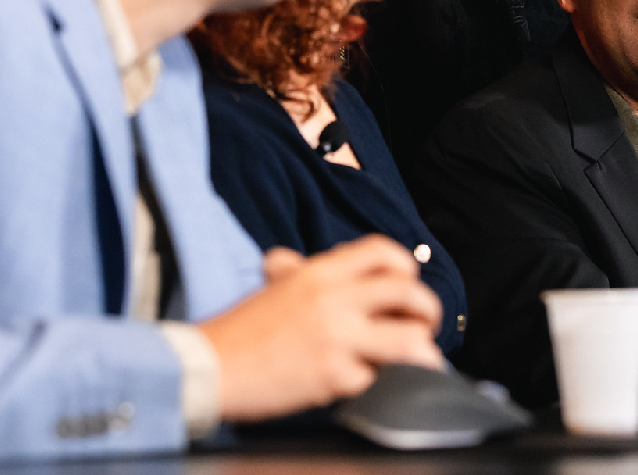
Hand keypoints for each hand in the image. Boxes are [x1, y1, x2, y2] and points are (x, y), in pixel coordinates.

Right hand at [199, 235, 443, 421]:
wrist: (209, 366)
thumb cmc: (238, 330)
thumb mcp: (272, 287)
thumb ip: (294, 272)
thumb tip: (293, 260)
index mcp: (320, 272)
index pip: (383, 251)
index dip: (406, 267)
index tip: (407, 286)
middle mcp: (334, 297)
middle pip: (409, 292)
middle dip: (428, 311)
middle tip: (422, 327)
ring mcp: (338, 337)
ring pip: (410, 338)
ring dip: (423, 352)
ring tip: (418, 361)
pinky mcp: (334, 375)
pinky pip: (382, 379)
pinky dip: (388, 385)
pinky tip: (385, 386)